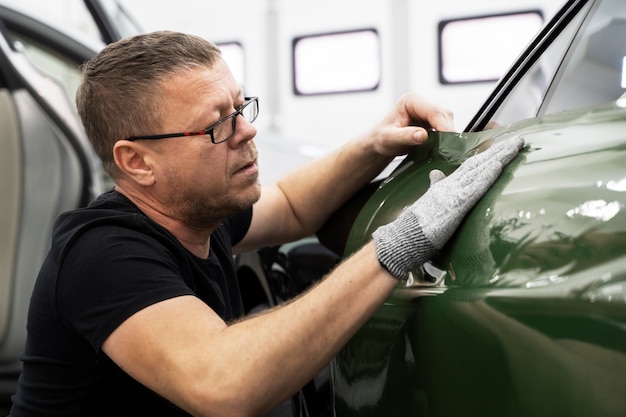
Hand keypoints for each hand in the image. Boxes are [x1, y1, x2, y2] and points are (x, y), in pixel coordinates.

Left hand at [370, 92, 454, 157]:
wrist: (380, 144)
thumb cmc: (381, 138)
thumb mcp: (389, 138)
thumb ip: (405, 136)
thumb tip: (422, 135)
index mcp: (410, 101)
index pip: (433, 111)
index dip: (443, 126)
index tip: (449, 140)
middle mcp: (421, 104)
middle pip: (444, 115)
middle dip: (448, 132)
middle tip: (449, 149)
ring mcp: (428, 112)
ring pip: (447, 121)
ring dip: (448, 135)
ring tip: (444, 150)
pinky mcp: (432, 122)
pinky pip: (445, 128)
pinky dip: (446, 138)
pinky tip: (442, 148)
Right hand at [372, 136, 524, 279]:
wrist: (406, 236)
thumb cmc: (416, 225)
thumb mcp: (428, 202)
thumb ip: (434, 187)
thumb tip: (436, 174)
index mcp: (445, 185)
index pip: (470, 166)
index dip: (486, 155)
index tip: (501, 147)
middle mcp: (451, 185)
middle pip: (478, 163)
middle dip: (498, 151)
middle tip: (517, 140)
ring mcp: (453, 193)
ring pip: (480, 170)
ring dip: (499, 157)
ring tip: (515, 146)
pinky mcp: (457, 205)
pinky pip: (476, 187)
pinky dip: (487, 175)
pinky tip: (498, 165)